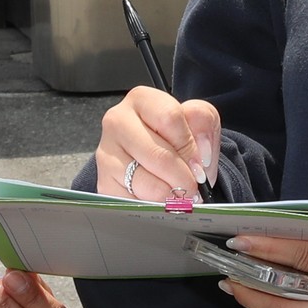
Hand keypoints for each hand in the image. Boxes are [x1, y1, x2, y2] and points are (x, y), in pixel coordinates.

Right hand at [97, 86, 218, 201]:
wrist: (157, 160)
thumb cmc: (175, 138)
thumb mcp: (196, 121)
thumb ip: (203, 123)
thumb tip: (201, 153)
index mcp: (141, 100)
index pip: (170, 118)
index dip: (190, 146)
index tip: (199, 164)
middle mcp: (117, 122)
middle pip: (158, 155)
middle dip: (183, 177)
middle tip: (193, 188)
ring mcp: (106, 153)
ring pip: (145, 182)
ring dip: (169, 195)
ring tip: (178, 196)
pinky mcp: (104, 183)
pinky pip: (133, 203)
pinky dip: (153, 207)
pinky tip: (160, 201)